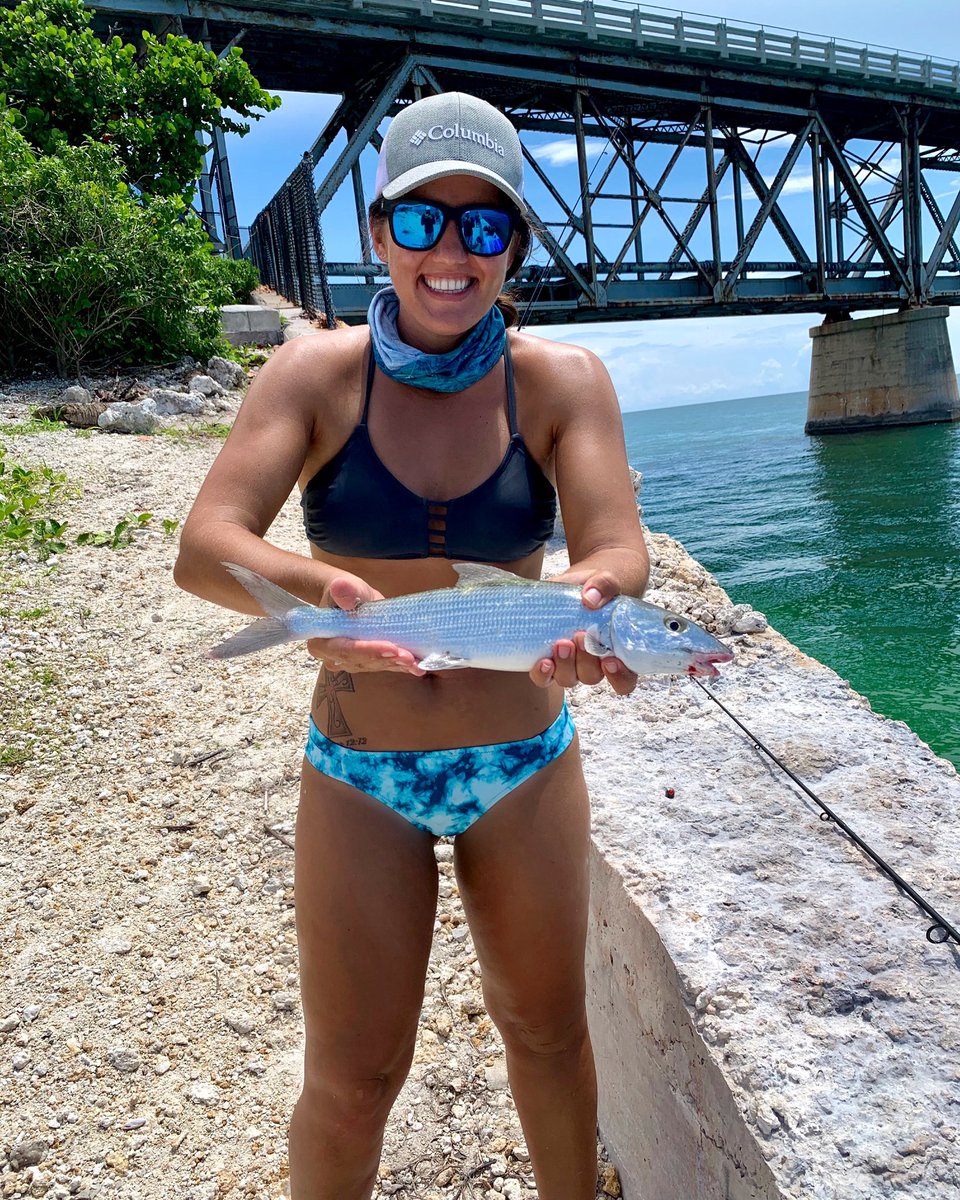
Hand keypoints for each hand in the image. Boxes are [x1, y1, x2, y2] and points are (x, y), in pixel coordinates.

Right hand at [306, 574, 425, 675]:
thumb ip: (344, 591)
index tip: (390, 647)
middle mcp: (333, 657)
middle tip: (408, 657)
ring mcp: (349, 663)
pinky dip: (400, 667)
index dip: (367, 650)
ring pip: (374, 666)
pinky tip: (418, 668)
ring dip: (396, 665)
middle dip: (386, 659)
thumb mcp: (346, 587)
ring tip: (415, 663)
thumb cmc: (346, 592)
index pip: (345, 649)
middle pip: (361, 661)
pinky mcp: (365, 664)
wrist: (348, 599)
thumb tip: (340, 587)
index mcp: (322, 641)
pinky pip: (382, 667)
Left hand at [528, 569, 637, 695]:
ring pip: (568, 679)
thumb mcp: (604, 581)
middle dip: (586, 660)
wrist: (572, 587)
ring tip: (561, 643)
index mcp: (615, 653)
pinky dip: (543, 673)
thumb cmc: (595, 590)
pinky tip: (543, 661)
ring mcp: (570, 666)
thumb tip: (590, 599)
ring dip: (565, 665)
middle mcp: (593, 665)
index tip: (610, 660)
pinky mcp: (549, 661)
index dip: (619, 676)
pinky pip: (544, 678)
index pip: (625, 680)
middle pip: (592, 676)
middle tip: (580, 636)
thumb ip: (604, 586)